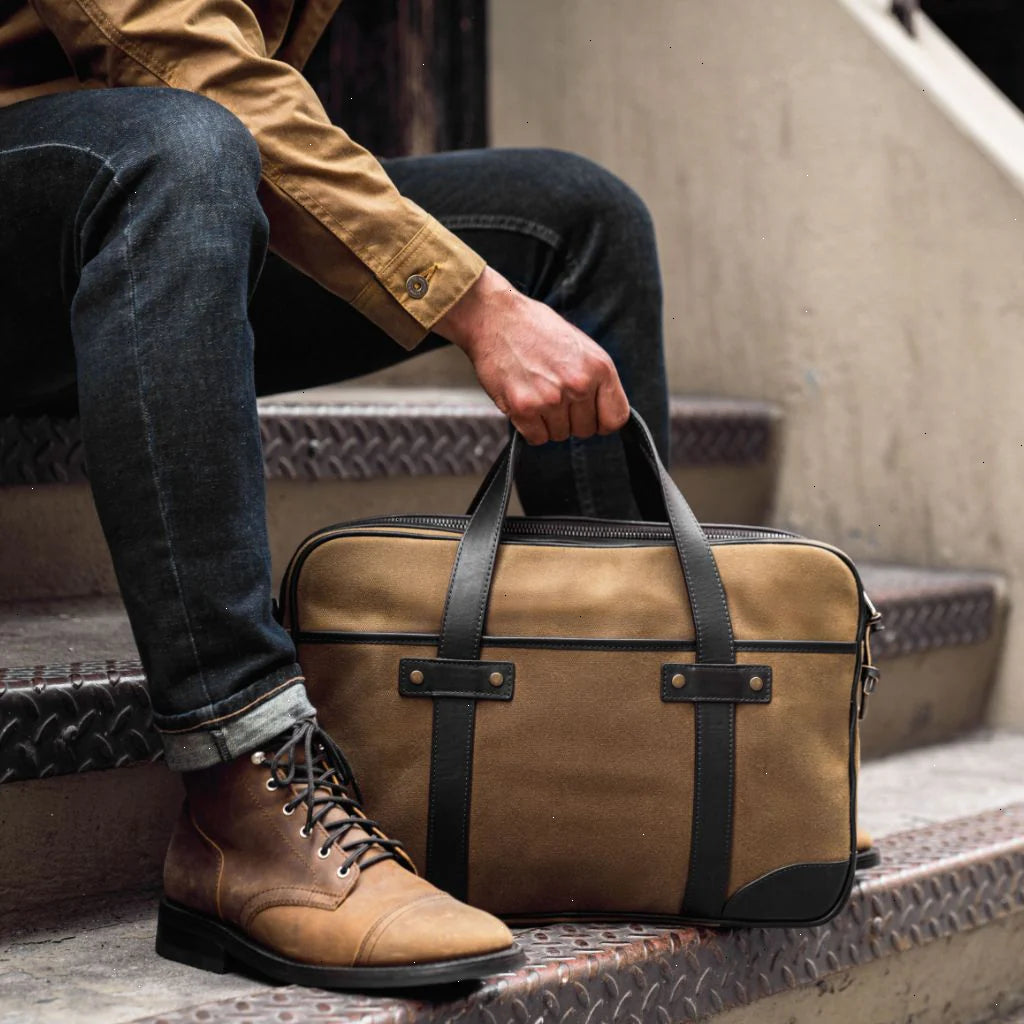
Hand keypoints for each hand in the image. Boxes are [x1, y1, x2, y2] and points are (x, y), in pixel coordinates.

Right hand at [434, 267, 629, 444]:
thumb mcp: (581, 346)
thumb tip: (603, 410)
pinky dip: (530, 426)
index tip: (590, 414)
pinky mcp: (524, 408)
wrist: (495, 317)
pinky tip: (525, 402)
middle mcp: (578, 384)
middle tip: (554, 395)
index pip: (615, 418)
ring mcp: (551, 398)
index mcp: (599, 367)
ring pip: (559, 435)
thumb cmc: (537, 329)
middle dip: (571, 420)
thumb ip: (596, 379)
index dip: (601, 420)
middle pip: (585, 430)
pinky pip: (537, 437)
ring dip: (548, 421)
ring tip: (537, 392)